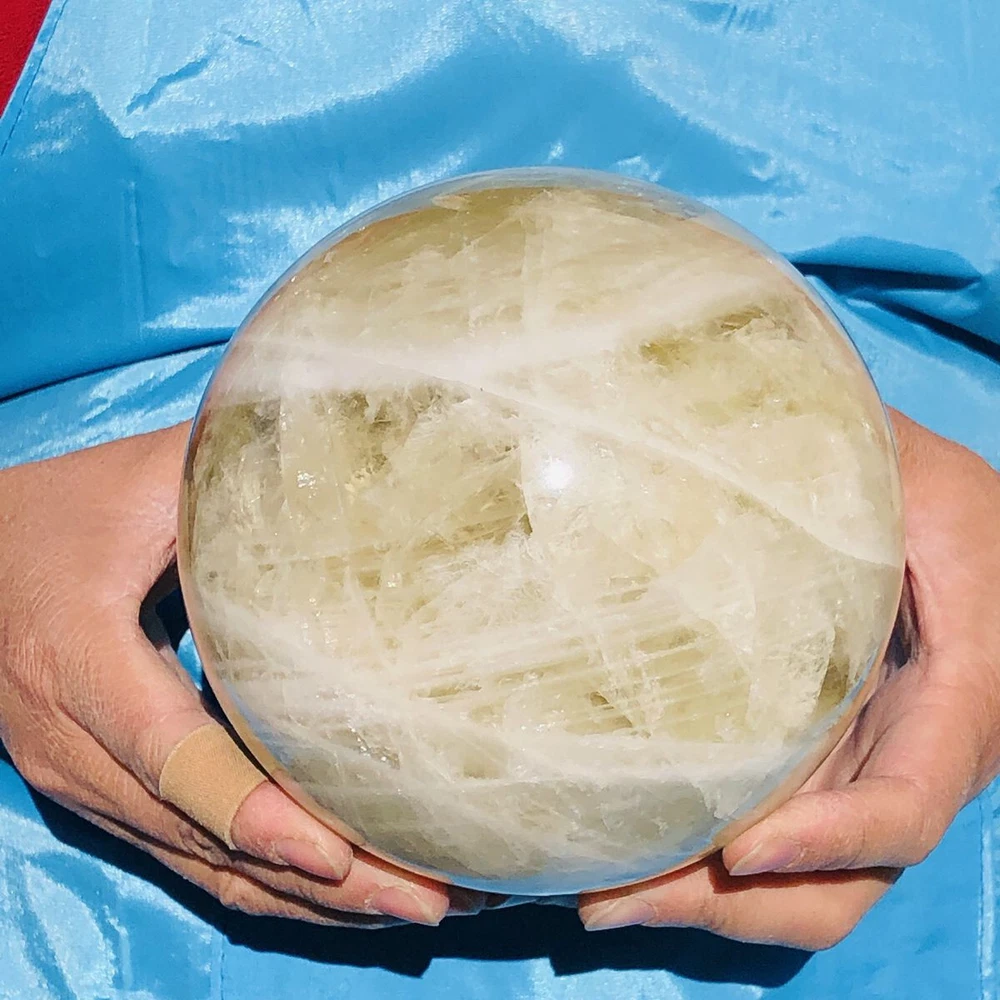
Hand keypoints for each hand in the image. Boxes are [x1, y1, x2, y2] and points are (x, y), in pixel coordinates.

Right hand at [0, 424, 481, 926]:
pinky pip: (189, 857)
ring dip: (308, 899)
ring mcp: (80, 781)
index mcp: (77, 658)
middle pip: (200, 834)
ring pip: (200, 864)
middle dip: (317, 880)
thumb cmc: (63, 511)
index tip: (335, 851)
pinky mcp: (101, 794)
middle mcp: (71, 741)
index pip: (169, 753)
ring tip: (413, 905)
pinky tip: (343, 890)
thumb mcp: (141, 482)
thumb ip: (231, 482)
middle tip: (427, 900)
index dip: (251, 810)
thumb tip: (347, 465)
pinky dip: (267, 882)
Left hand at [578, 411, 999, 948]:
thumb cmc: (933, 491)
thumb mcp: (911, 481)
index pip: (904, 808)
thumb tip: (706, 459)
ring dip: (700, 902)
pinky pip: (763, 839)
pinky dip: (697, 861)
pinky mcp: (811, 768)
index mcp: (955, 704)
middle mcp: (906, 763)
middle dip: (733, 907)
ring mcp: (853, 775)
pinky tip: (619, 848)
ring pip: (796, 886)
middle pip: (836, 886)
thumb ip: (854, 485)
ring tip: (598, 895)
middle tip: (616, 899)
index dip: (832, 842)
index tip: (737, 848)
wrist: (948, 520)